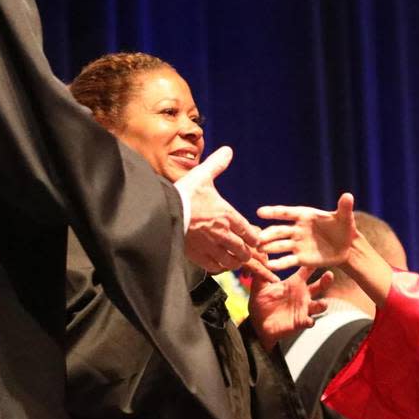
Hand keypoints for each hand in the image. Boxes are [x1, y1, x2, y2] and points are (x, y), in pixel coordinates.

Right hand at [174, 146, 259, 273]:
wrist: (163, 211)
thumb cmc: (184, 193)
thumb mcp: (202, 175)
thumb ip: (217, 164)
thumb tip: (228, 151)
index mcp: (227, 215)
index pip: (250, 232)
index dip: (255, 238)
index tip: (255, 240)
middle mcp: (222, 234)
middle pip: (244, 251)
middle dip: (248, 252)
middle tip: (249, 253)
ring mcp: (210, 247)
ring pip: (232, 262)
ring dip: (235, 261)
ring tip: (236, 260)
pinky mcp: (197, 256)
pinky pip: (215, 267)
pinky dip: (220, 267)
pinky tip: (220, 264)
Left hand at [244, 260, 333, 350]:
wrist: (259, 324)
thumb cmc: (261, 302)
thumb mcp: (259, 286)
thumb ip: (261, 271)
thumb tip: (259, 252)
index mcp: (294, 283)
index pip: (306, 270)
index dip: (312, 263)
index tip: (318, 254)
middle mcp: (302, 294)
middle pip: (319, 286)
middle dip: (326, 281)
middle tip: (329, 275)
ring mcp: (303, 308)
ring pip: (318, 305)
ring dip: (322, 304)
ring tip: (323, 303)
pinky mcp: (300, 321)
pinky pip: (309, 321)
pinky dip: (310, 321)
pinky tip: (309, 321)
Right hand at [257, 193, 356, 270]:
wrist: (346, 247)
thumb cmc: (344, 228)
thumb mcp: (345, 218)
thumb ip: (344, 207)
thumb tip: (348, 196)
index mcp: (305, 216)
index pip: (287, 213)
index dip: (274, 212)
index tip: (260, 212)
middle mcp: (297, 229)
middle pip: (280, 230)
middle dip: (268, 233)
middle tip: (257, 237)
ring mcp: (297, 244)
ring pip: (280, 245)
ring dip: (269, 247)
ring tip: (259, 250)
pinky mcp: (301, 258)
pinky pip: (288, 260)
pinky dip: (279, 263)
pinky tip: (270, 266)